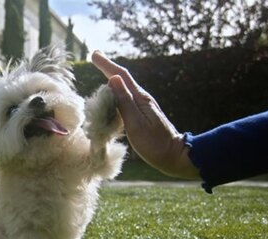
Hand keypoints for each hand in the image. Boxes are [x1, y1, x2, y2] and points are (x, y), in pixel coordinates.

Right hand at [91, 51, 199, 178]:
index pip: (121, 76)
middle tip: (95, 57)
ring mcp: (142, 107)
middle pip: (122, 79)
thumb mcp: (136, 123)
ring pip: (122, 90)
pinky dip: (114, 94)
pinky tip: (109, 96)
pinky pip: (124, 100)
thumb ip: (124, 102)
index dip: (106, 65)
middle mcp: (141, 99)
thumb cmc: (154, 143)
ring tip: (99, 72)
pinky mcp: (141, 115)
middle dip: (107, 68)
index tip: (94, 54)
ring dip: (110, 80)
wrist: (173, 156)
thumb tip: (113, 79)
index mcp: (140, 99)